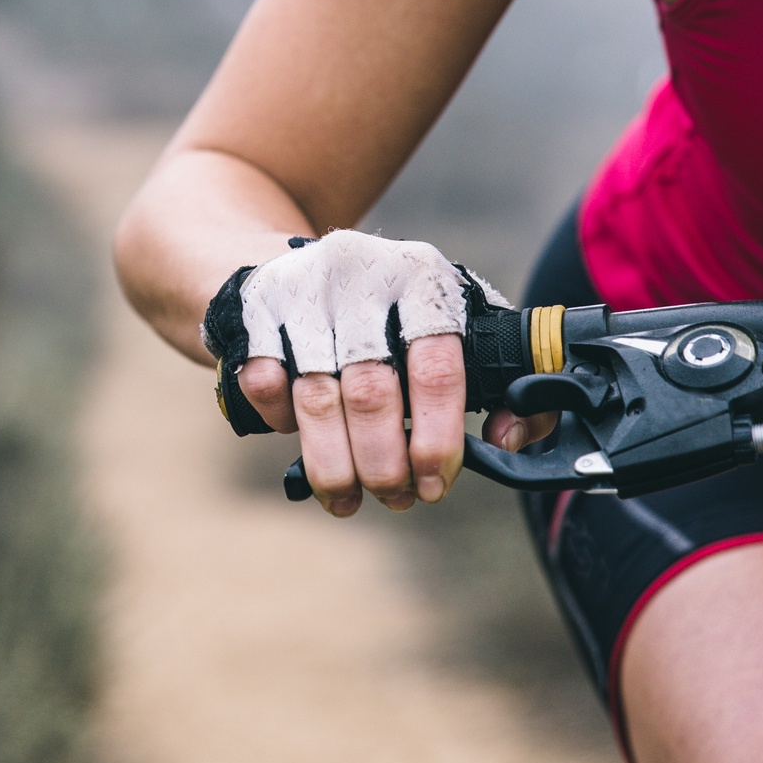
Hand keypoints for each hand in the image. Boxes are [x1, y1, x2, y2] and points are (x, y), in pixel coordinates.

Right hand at [225, 230, 503, 515]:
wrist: (309, 263)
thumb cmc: (397, 314)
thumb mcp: (458, 326)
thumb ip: (503, 387)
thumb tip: (506, 440)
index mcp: (424, 280)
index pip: (437, 369)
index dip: (437, 439)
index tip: (435, 484)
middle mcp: (363, 276)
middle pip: (372, 392)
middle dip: (384, 464)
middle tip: (394, 497)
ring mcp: (304, 290)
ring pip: (315, 398)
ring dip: (332, 465)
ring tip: (348, 499)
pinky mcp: (256, 308)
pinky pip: (263, 383)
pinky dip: (280, 422)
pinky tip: (299, 438)